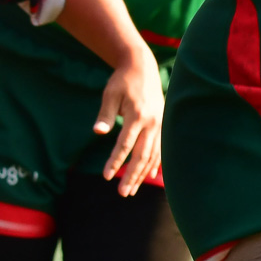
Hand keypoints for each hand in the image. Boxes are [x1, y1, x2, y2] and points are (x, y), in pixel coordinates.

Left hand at [94, 46, 163, 195]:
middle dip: (132, 175)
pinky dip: (155, 163)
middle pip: (142, 154)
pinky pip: (160, 148)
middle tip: (123, 193)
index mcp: (138, 115)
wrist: (143, 67)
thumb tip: (98, 132)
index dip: (116, 162)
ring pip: (152, 154)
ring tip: (132, 190)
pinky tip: (149, 176)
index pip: (125, 144)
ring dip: (142, 173)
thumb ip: (105, 115)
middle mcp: (152, 122)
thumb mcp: (110, 95)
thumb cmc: (123, 82)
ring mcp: (160, 124)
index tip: (106, 177)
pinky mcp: (163, 124)